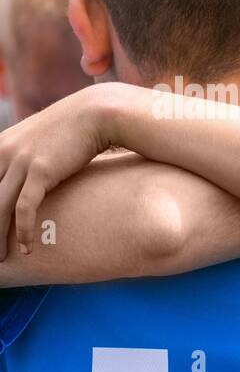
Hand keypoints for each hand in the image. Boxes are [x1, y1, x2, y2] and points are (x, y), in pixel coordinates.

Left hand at [0, 85, 115, 257]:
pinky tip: (26, 247)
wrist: (97, 113)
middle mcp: (4, 151)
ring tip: (0, 258)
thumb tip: (30, 179)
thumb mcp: (40, 140)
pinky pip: (25, 207)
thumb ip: (27, 156)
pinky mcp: (41, 170)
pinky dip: (23, 230)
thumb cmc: (74, 129)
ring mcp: (20, 160)